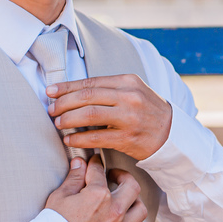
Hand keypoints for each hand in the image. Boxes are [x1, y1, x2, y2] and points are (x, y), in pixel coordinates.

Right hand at [44, 155, 147, 221]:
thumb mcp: (59, 198)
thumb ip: (73, 178)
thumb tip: (79, 163)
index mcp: (98, 195)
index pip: (99, 172)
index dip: (96, 164)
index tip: (95, 163)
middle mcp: (114, 211)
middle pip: (132, 186)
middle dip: (124, 177)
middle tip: (115, 176)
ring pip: (140, 210)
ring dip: (134, 203)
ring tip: (125, 200)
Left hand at [46, 75, 171, 159]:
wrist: (172, 134)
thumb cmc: (148, 112)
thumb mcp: (134, 92)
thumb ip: (109, 89)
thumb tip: (74, 92)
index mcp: (128, 81)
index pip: (90, 82)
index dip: (67, 87)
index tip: (50, 91)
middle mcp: (129, 97)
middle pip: (87, 96)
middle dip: (63, 103)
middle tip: (51, 110)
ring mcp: (130, 117)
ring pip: (89, 115)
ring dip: (68, 119)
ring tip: (58, 123)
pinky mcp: (128, 138)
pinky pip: (96, 137)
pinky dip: (79, 138)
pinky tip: (69, 139)